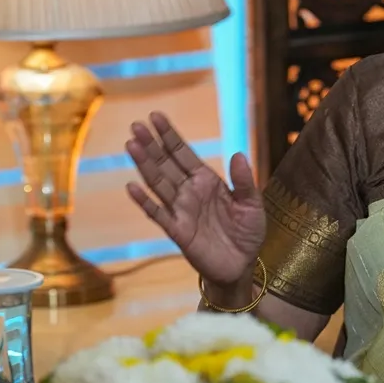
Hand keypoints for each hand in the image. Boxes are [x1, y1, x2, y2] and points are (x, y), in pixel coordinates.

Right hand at [125, 113, 265, 286]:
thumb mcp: (252, 205)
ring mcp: (181, 211)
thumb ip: (244, 182)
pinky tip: (132, 186)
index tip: (155, 116)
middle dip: (151, 145)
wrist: (242, 266)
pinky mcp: (178, 232)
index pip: (183, 153)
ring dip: (144, 165)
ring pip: (158, 184)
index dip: (169, 136)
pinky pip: (159, 214)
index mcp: (206, 181)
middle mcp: (189, 192)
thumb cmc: (247, 233)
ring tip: (131, 145)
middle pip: (166, 164)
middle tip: (136, 125)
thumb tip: (238, 154)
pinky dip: (145, 201)